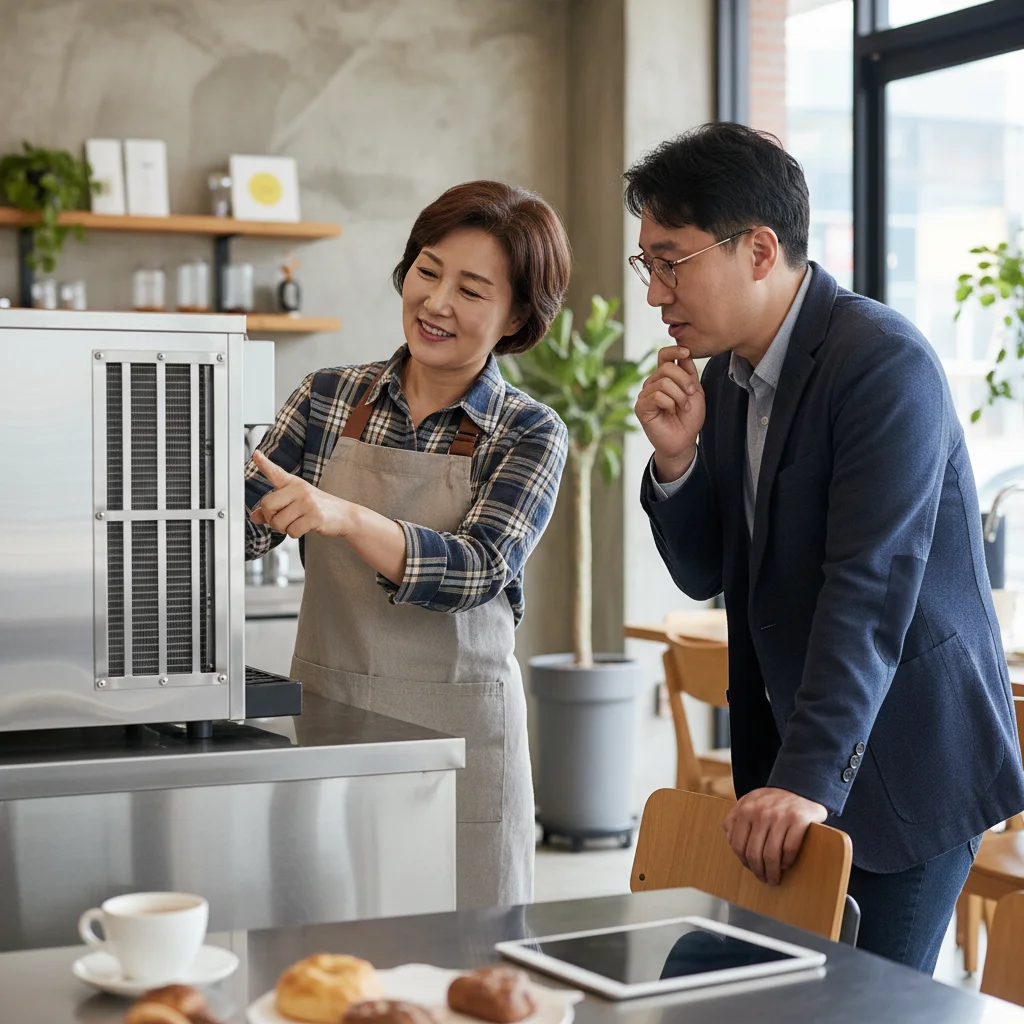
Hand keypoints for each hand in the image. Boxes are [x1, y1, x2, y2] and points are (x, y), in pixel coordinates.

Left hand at [249, 450, 350, 538]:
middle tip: (281, 520)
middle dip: (270, 518)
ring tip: (295, 524)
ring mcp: (308, 502)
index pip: (276, 472)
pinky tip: (304, 528)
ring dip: (283, 528)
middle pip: (267, 505)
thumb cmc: (318, 508)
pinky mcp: (315, 516)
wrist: (345, 515)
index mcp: (293, 483)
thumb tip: (253, 517)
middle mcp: (299, 490)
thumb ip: (274, 509)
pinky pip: (291, 531)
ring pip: (278, 522)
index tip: (256, 454)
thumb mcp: (295, 504)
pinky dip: (294, 534)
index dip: (264, 463)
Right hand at [634, 345, 704, 480]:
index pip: (663, 355)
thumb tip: (684, 352)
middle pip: (666, 367)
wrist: (684, 440)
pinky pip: (656, 396)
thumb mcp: (695, 391)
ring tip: (683, 407)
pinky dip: (669, 403)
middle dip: (684, 381)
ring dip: (679, 396)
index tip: (686, 352)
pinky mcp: (641, 407)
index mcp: (665, 377)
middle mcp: (653, 383)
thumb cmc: (689, 418)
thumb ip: (689, 372)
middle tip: (691, 395)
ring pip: (663, 382)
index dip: (674, 350)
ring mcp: (645, 395)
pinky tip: (671, 412)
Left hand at [722, 788, 827, 885]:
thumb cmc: (771, 801)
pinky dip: (787, 862)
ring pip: (771, 854)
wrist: (800, 787)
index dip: (744, 862)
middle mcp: (760, 812)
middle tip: (764, 879)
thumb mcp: (748, 802)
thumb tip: (729, 840)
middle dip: (758, 871)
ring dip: (773, 872)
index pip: (738, 845)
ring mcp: (780, 815)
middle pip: (754, 853)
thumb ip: (735, 818)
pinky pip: (789, 849)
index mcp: (745, 809)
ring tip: (775, 878)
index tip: (751, 869)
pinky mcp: (798, 820)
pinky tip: (787, 864)